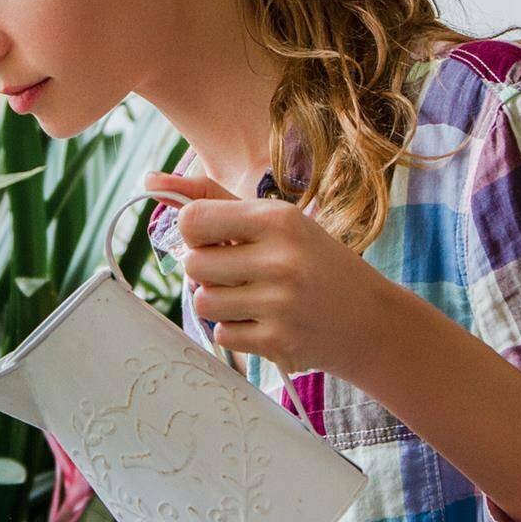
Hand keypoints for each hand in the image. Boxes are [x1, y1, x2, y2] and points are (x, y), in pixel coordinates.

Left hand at [144, 169, 405, 382]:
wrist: (370, 320)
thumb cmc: (313, 262)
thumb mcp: (276, 220)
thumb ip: (213, 198)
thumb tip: (150, 178)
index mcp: (278, 219)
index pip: (192, 220)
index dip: (194, 233)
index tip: (215, 240)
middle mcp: (281, 259)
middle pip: (192, 265)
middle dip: (206, 271)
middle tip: (238, 272)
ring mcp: (280, 304)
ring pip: (202, 303)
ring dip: (219, 302)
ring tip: (252, 297)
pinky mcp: (279, 342)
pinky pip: (222, 334)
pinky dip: (236, 330)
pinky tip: (265, 321)